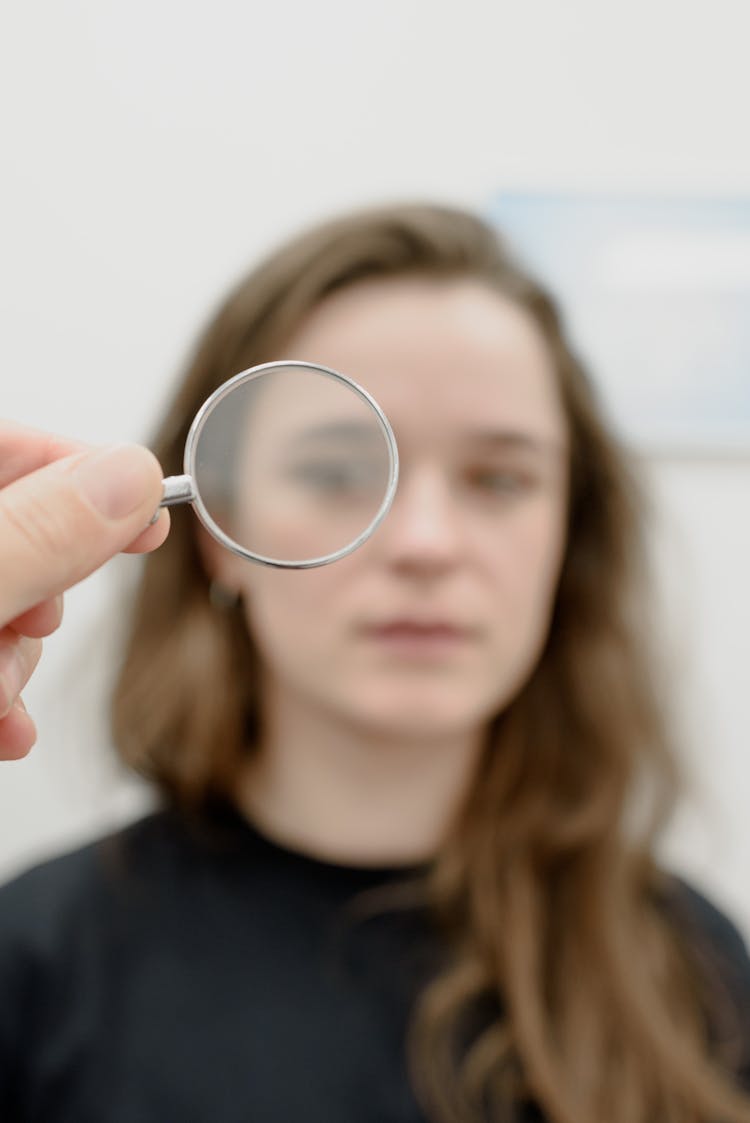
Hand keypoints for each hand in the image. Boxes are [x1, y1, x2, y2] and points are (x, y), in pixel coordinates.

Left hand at [0, 422, 169, 759]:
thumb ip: (37, 535)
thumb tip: (130, 474)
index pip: (12, 442)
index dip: (84, 468)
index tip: (149, 511)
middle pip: (21, 527)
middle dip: (47, 592)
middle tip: (35, 627)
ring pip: (11, 598)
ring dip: (19, 661)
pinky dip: (3, 690)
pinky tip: (4, 727)